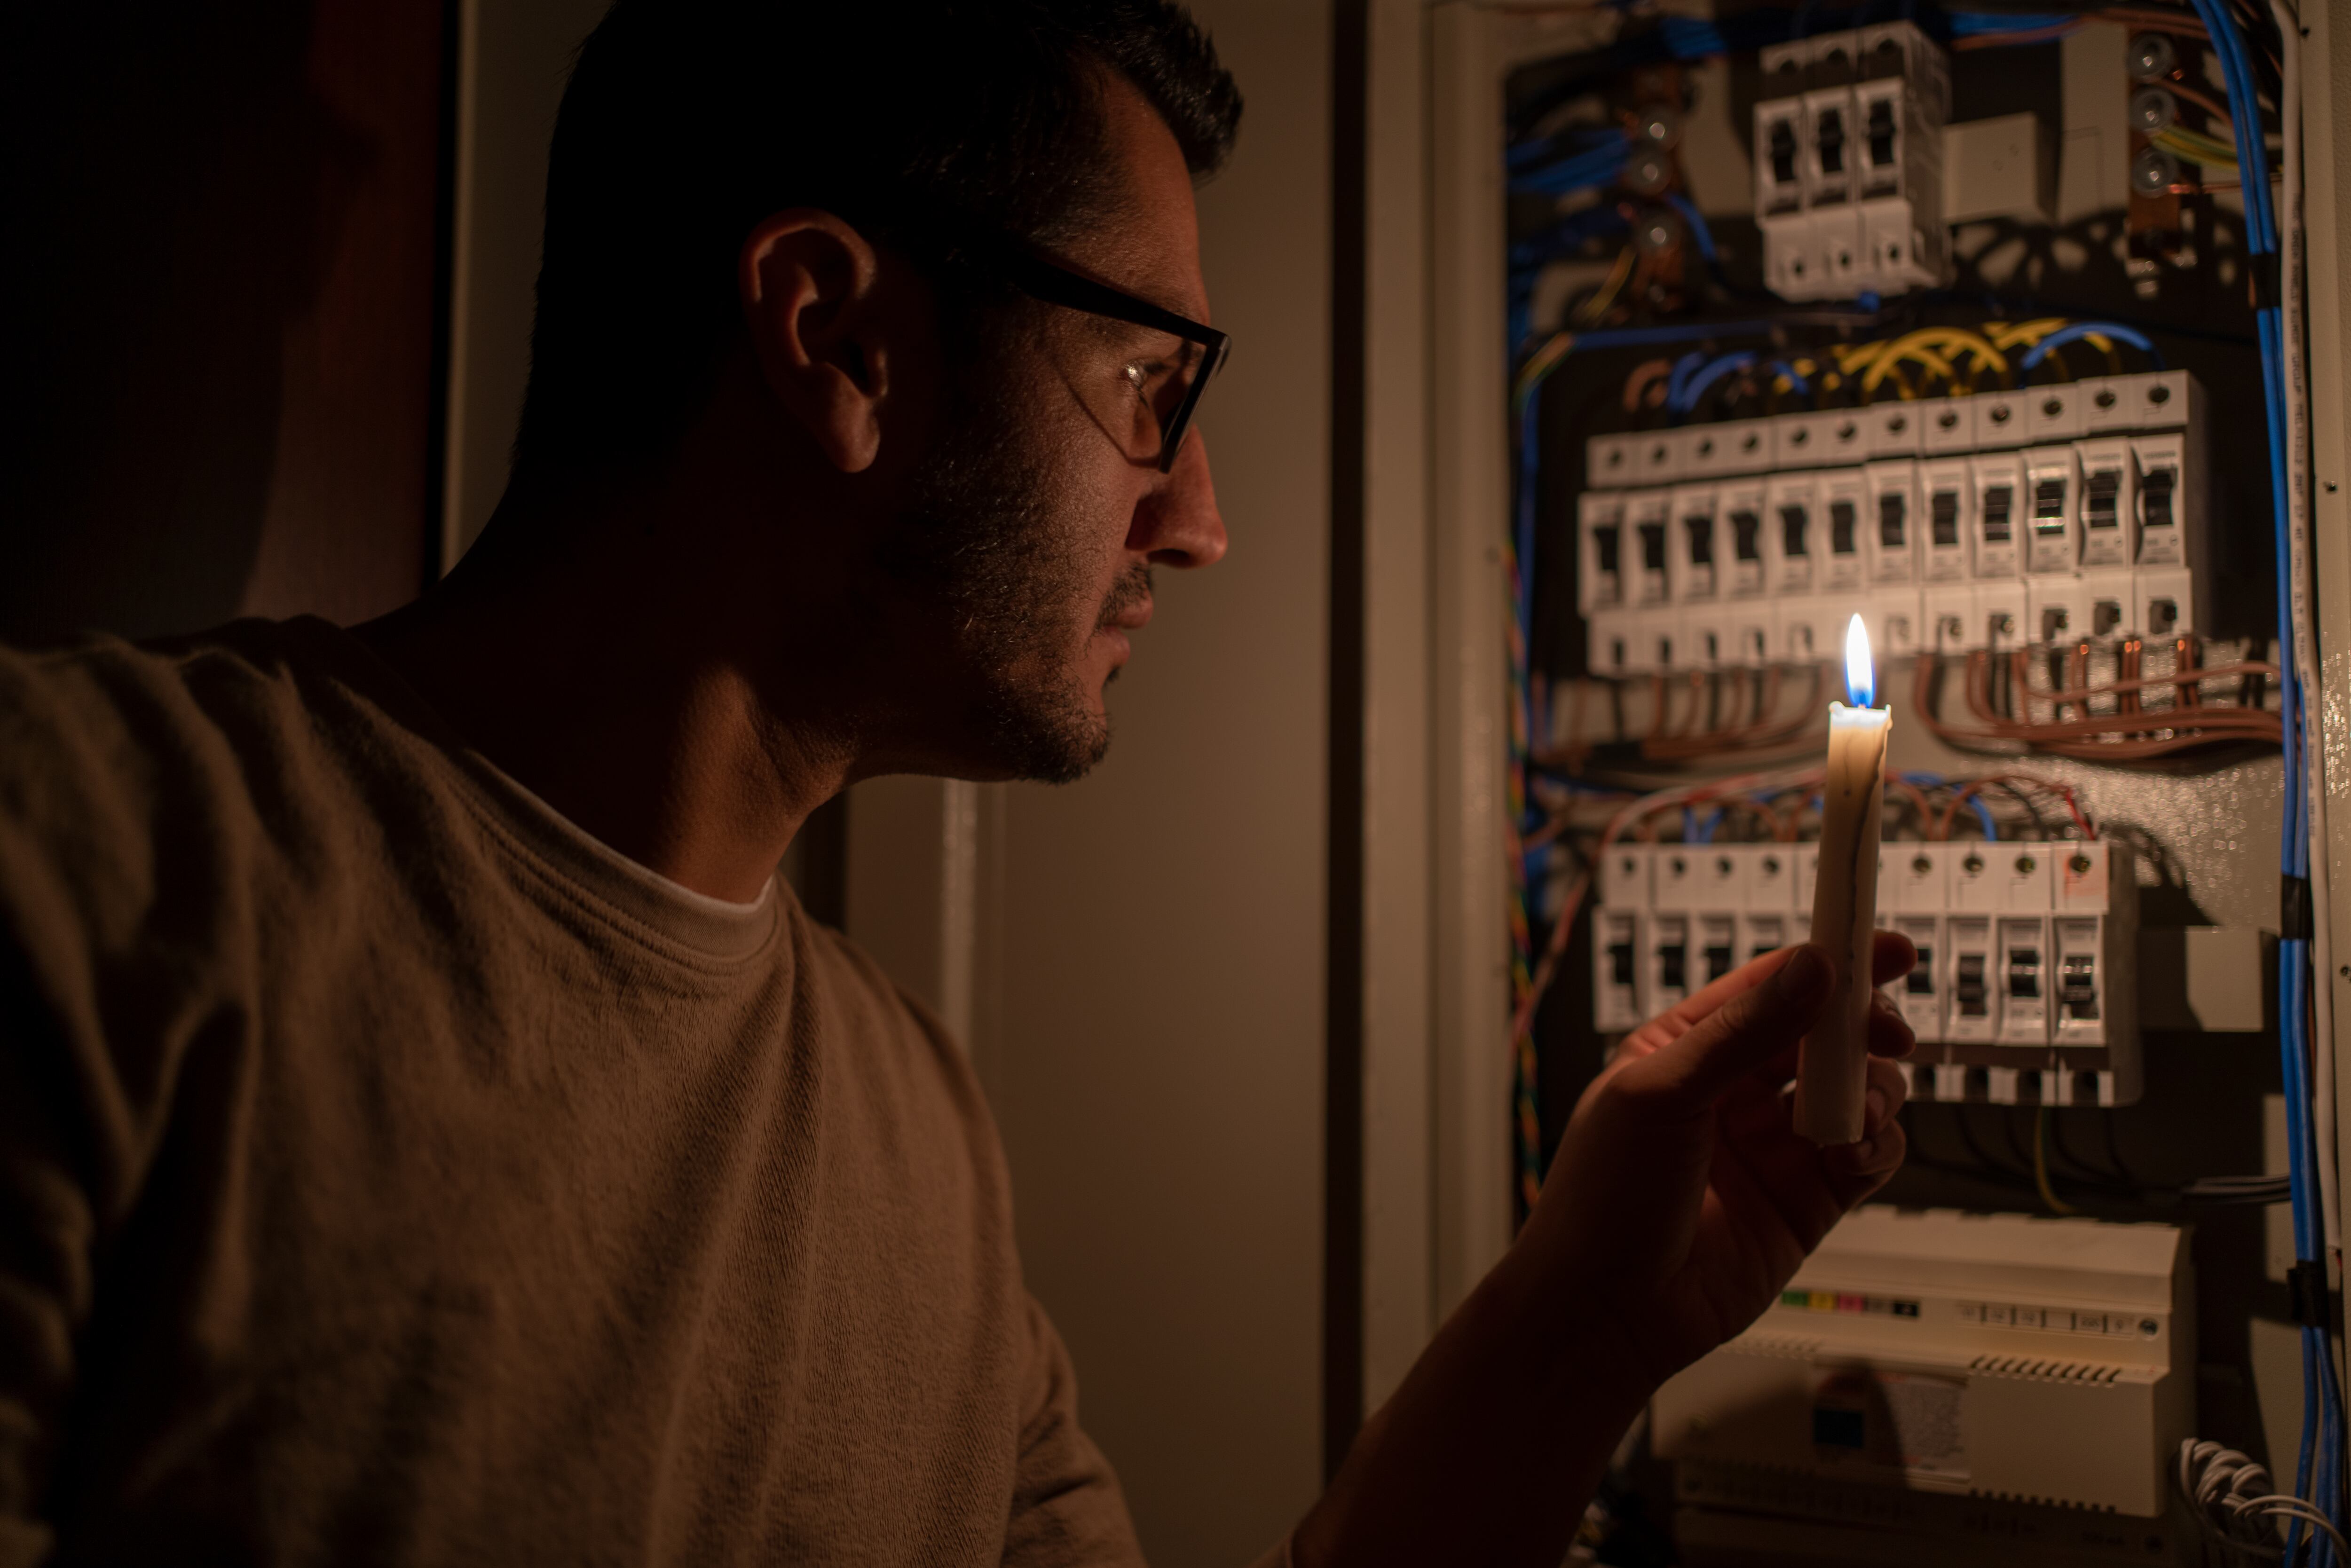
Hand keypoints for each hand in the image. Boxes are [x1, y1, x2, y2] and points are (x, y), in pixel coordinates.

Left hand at [1517, 935, 1915, 1395]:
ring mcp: (1774, 1144)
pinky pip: (1868, 1154)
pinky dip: (1877, 1145)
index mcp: (1686, 1048)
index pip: (1769, 986)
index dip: (1829, 963)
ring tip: (1854, 1111)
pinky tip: (1855, 1152)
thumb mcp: (1660, 1094)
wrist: (1605, 1310)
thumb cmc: (1601, 1200)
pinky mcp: (1807, 1198)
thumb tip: (1810, 970)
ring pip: (1856, 1091)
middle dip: (1862, 1027)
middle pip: (1823, 1034)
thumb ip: (1742, 1032)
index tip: (1883, 947)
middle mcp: (1734, 1091)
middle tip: (1884, 1033)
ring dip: (1872, 1090)